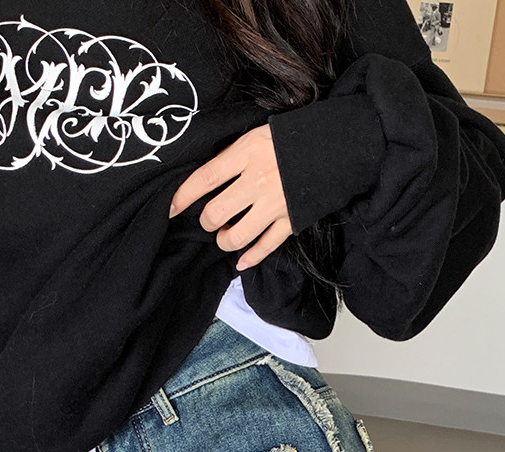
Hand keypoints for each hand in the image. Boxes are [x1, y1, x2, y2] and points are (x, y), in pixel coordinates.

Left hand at [169, 123, 292, 270]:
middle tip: (208, 219)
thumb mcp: (256, 135)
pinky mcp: (291, 219)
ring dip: (225, 241)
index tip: (171, 207)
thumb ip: (232, 156)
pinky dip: (252, 257)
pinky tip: (241, 262)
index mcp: (247, 154)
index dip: (184, 196)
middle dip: (206, 221)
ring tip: (225, 236)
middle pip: (217, 212)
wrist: (334, 146)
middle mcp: (258, 181)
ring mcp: (275, 203)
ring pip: (238, 236)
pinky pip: (266, 246)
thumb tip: (207, 179)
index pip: (205, 179)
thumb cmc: (291, 138)